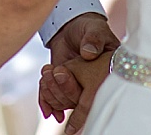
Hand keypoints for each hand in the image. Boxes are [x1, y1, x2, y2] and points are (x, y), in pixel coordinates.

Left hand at [42, 13, 119, 128]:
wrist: (74, 27)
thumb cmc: (90, 28)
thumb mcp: (94, 30)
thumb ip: (93, 40)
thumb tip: (88, 53)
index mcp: (106, 76)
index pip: (98, 97)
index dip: (85, 111)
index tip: (73, 123)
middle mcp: (93, 87)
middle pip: (78, 101)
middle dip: (63, 89)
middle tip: (57, 70)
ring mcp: (78, 88)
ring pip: (64, 102)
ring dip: (52, 93)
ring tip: (48, 71)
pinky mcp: (64, 86)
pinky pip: (55, 100)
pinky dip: (46, 100)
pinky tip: (44, 105)